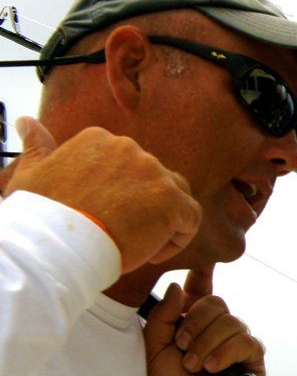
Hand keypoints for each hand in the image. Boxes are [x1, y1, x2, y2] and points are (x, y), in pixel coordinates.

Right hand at [4, 117, 200, 271]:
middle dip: (143, 210)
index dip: (121, 198)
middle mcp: (130, 149)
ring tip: (136, 243)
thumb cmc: (42, 215)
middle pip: (154, 181)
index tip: (104, 217)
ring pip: (176, 197)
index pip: (130, 167)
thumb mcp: (32, 172)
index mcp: (100, 140)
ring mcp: (154, 172)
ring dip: (163, 222)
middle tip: (119, 234)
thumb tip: (27, 122)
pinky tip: (149, 253)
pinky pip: (191, 218)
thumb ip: (37, 147)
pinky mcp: (172, 199)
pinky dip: (177, 239)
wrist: (57, 243)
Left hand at [145, 267, 265, 375]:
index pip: (202, 288)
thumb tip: (179, 286)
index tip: (202, 255)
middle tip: (182, 347)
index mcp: (192, 322)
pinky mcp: (252, 359)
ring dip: (206, 343)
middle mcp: (217, 328)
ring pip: (230, 321)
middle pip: (215, 302)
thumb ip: (162, 316)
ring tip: (194, 366)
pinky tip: (213, 369)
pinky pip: (244, 341)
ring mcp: (236, 342)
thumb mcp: (153, 349)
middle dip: (194, 324)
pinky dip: (224, 352)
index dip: (204, 270)